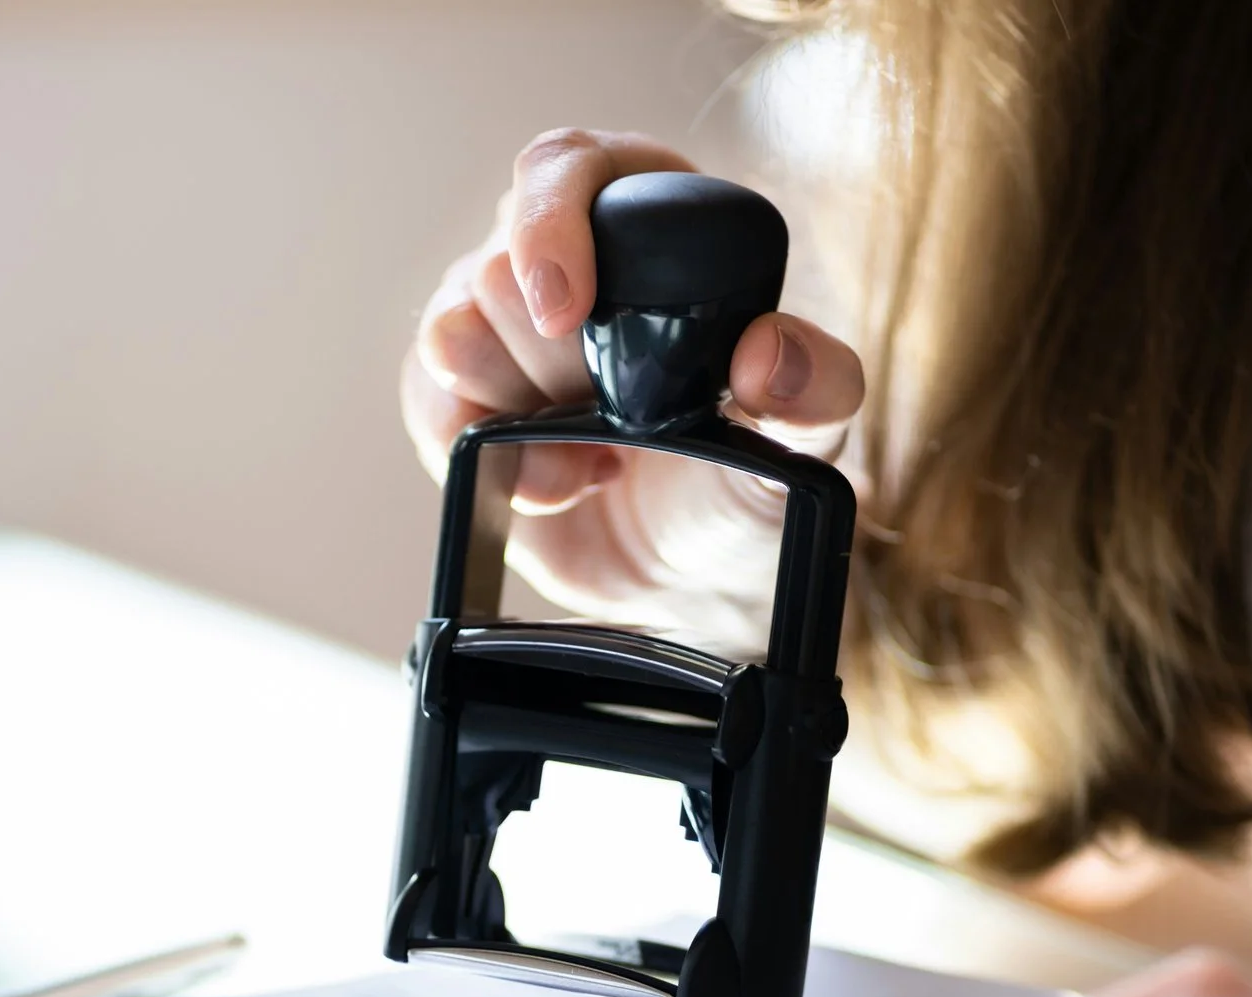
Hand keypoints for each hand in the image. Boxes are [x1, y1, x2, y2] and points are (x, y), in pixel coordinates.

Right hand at [399, 129, 864, 640]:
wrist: (695, 574)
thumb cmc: (748, 480)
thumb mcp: (810, 437)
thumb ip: (818, 385)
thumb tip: (768, 351)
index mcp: (643, 218)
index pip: (562, 166)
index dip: (552, 227)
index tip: (568, 312)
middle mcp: (559, 259)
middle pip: (496, 265)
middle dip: (559, 359)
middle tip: (623, 407)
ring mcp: (497, 332)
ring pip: (451, 333)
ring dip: (524, 404)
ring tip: (597, 445)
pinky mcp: (455, 407)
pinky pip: (432, 409)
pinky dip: (495, 458)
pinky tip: (560, 482)